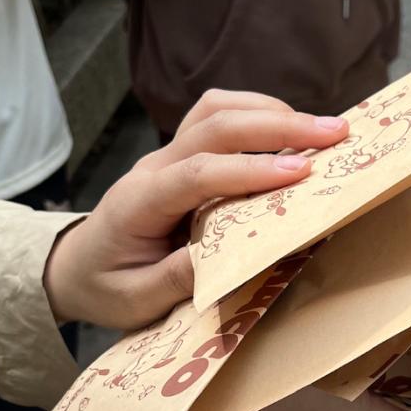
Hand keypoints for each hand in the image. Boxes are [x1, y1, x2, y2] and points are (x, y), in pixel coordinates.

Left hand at [43, 90, 349, 328]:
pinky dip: (258, 116)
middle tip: (335, 133)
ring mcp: (167, 156)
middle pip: (214, 125)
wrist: (75, 266)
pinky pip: (219, 119)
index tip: (301, 172)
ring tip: (323, 128)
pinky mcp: (183, 156)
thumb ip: (177, 279)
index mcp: (139, 203)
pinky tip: (293, 131)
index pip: (198, 173)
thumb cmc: (107, 286)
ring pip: (216, 110)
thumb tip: (230, 260)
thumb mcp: (136, 300)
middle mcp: (154, 168)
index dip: (250, 169)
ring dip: (270, 112)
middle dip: (277, 124)